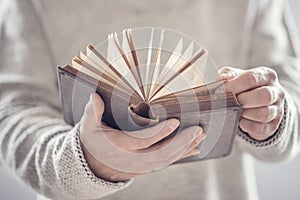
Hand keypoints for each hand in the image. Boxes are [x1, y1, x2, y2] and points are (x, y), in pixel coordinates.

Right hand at [79, 93, 204, 181]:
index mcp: (120, 147)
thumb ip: (92, 111)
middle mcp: (133, 159)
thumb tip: (94, 96)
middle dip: (181, 142)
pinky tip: (193, 148)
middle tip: (197, 130)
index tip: (175, 121)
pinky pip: (166, 162)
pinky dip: (181, 154)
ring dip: (184, 148)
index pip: (143, 141)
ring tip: (199, 136)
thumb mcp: (89, 126)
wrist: (93, 165)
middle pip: (161, 154)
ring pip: (166, 159)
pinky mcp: (147, 166)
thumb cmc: (93, 142)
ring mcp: (141, 165)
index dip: (159, 133)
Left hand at [218, 66, 284, 140]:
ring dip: (245, 114)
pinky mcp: (272, 125)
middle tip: (229, 102)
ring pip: (264, 114)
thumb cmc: (245, 87)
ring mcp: (276, 110)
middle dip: (242, 100)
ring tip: (234, 111)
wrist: (258, 103)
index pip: (252, 78)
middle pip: (264, 95)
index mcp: (267, 76)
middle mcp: (275, 92)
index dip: (234, 85)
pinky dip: (246, 125)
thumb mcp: (238, 77)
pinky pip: (259, 128)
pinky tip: (239, 120)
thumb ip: (230, 75)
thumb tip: (223, 78)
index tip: (220, 91)